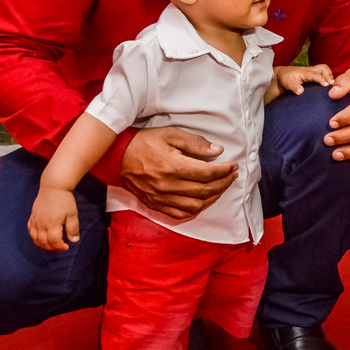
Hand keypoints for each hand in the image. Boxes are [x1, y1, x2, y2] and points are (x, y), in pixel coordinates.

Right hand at [28, 187, 79, 250]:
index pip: (54, 241)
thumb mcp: (72, 214)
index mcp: (52, 224)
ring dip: (42, 244)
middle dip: (51, 247)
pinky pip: (30, 229)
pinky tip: (40, 237)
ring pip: (35, 237)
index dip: (60, 246)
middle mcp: (41, 224)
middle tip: (59, 248)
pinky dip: (34, 236)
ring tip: (50, 245)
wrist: (53, 187)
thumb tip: (74, 240)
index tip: (66, 247)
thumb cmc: (65, 200)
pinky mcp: (32, 216)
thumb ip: (73, 228)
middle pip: (43, 241)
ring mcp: (35, 220)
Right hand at [120, 127, 236, 219]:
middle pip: (205, 190)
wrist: (116, 157)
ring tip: (220, 186)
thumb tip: (217, 151)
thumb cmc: (144, 143)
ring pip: (196, 205)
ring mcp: (161, 198)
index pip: (207, 173)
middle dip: (223, 183)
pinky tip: (203, 200)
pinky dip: (195, 209)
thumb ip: (195, 143)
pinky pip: (180, 214)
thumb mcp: (170, 134)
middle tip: (231, 175)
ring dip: (213, 197)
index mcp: (173, 167)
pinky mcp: (155, 204)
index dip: (224, 170)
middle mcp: (168, 185)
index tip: (233, 165)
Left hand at [276, 63, 334, 94]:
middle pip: (323, 68)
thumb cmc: (286, 79)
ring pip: (325, 70)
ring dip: (330, 76)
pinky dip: (328, 78)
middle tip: (332, 85)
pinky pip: (324, 73)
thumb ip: (294, 86)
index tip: (326, 85)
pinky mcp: (314, 74)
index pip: (315, 74)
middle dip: (329, 75)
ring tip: (332, 86)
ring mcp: (313, 71)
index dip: (321, 79)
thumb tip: (300, 92)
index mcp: (305, 72)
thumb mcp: (287, 83)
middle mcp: (310, 70)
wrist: (283, 74)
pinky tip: (330, 87)